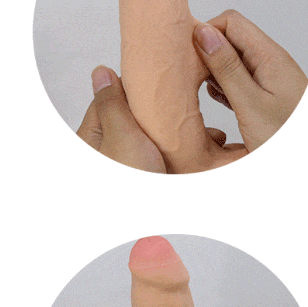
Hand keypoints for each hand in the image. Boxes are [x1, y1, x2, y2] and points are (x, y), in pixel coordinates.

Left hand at [77, 65, 238, 172]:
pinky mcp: (154, 180)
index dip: (139, 87)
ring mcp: (134, 167)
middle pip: (140, 118)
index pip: (114, 97)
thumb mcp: (119, 134)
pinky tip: (209, 154)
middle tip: (193, 110)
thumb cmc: (126, 181)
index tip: (163, 79)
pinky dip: (191, 156)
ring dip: (186, 137)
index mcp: (95, 135)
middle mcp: (112, 151)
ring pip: (160, 141)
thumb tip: (101, 72)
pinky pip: (173, 161)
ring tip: (212, 137)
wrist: (142, 234)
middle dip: (169, 114)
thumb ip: (112, 102)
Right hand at [192, 10, 307, 152]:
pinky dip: (225, 87)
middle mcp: (270, 62)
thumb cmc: (287, 136)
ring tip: (203, 90)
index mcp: (269, 56)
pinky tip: (220, 102)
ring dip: (214, 71)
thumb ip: (227, 68)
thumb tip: (203, 33)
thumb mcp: (251, 104)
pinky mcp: (267, 94)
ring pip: (233, 60)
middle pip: (231, 39)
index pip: (231, 22)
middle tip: (191, 76)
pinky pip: (239, 79)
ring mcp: (269, 78)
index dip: (206, 32)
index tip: (187, 54)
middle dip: (207, 53)